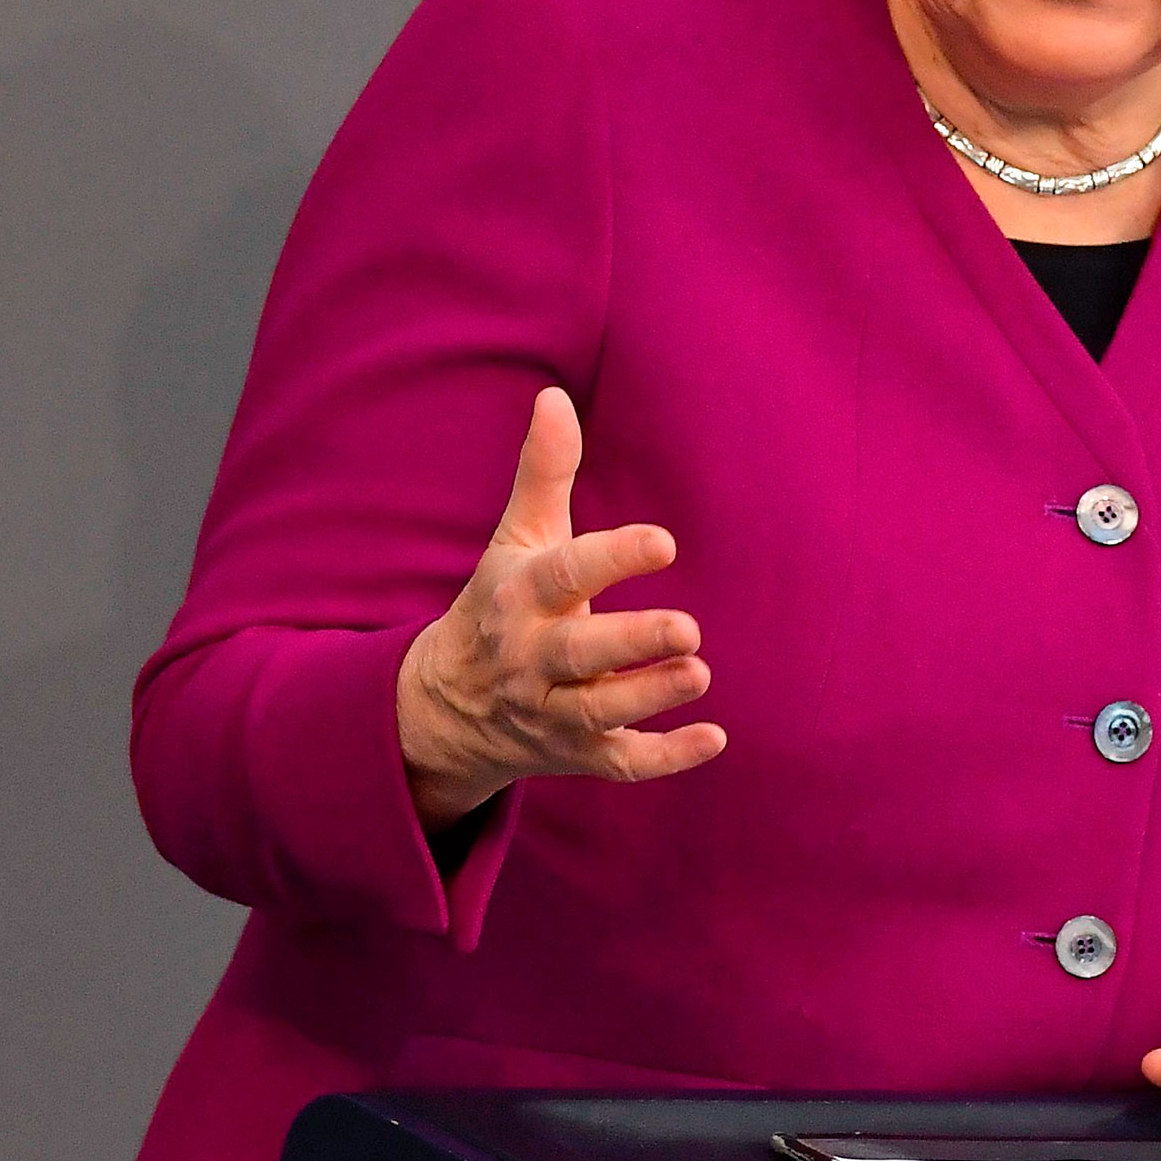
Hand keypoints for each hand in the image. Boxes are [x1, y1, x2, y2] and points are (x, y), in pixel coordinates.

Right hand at [394, 386, 726, 826]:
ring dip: (650, 697)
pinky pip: (621, 764)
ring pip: (601, 712)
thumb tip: (555, 396)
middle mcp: (533, 659)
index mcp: (521, 597)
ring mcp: (554, 712)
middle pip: (580, 656)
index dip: (612, 558)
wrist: (445, 708)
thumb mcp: (517, 539)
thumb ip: (544, 474)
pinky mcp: (578, 753)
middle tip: (689, 630)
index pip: (564, 575)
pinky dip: (667, 758)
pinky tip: (715, 737)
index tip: (664, 542)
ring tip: (699, 672)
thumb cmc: (501, 603)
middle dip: (632, 644)